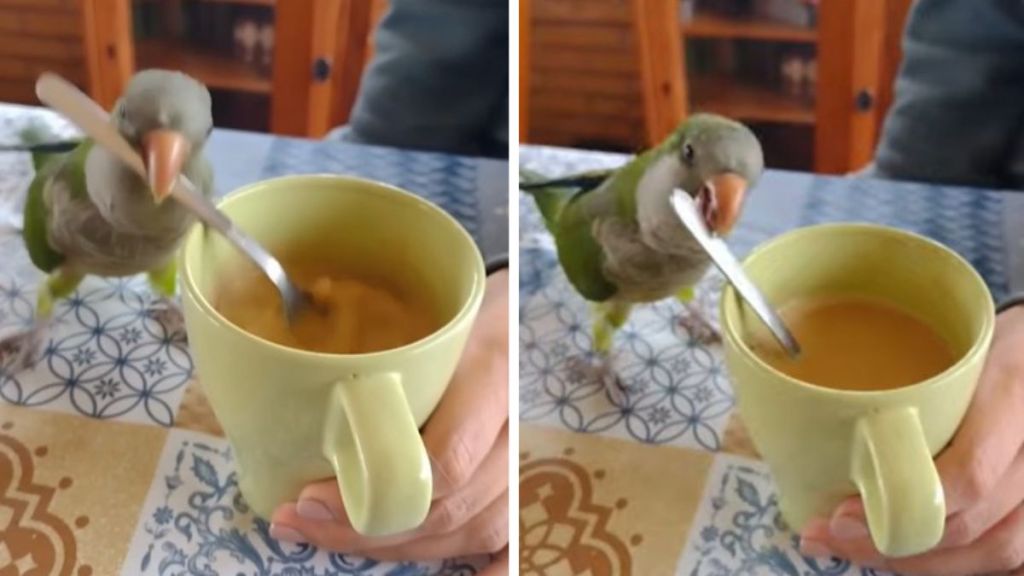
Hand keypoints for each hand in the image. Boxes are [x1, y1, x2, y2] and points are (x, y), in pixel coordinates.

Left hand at [269, 269, 509, 562]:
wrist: (518, 308)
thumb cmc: (460, 308)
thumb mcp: (424, 313)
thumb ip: (379, 351)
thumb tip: (289, 384)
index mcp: (492, 370)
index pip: (444, 460)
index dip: (374, 495)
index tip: (308, 498)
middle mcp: (518, 423)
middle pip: (449, 507)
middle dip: (368, 529)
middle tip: (301, 523)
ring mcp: (533, 457)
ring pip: (473, 529)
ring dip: (401, 548)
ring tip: (337, 538)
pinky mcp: (533, 479)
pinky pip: (515, 539)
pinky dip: (487, 570)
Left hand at [799, 305, 1023, 574]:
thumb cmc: (982, 342)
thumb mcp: (948, 343)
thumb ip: (901, 381)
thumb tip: (809, 410)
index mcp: (1011, 389)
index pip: (969, 473)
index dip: (903, 507)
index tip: (840, 516)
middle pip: (975, 522)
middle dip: (897, 544)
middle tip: (834, 538)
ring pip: (999, 548)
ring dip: (924, 563)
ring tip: (863, 551)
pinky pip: (1013, 550)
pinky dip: (961, 561)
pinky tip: (913, 556)